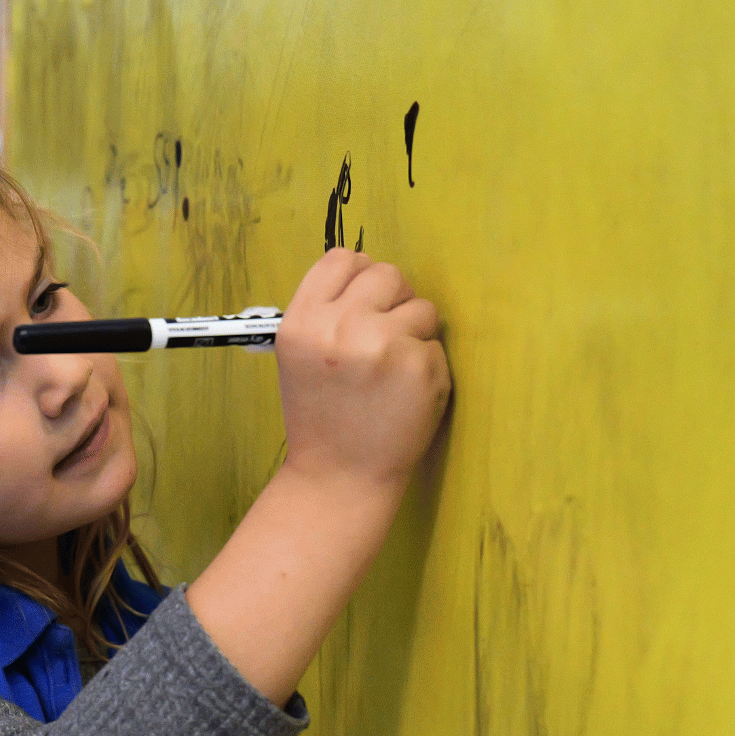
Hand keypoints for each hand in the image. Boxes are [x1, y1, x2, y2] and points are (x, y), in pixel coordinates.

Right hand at [273, 249, 450, 492]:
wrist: (338, 476)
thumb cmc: (319, 415)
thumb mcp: (298, 356)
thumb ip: (326, 312)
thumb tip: (369, 275)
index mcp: (302, 322)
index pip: (341, 259)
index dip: (359, 276)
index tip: (365, 300)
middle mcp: (339, 327)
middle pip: (387, 274)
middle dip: (393, 301)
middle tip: (385, 336)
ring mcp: (383, 345)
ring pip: (422, 306)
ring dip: (415, 332)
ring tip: (393, 369)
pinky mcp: (421, 367)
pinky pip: (436, 345)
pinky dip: (427, 367)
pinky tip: (404, 394)